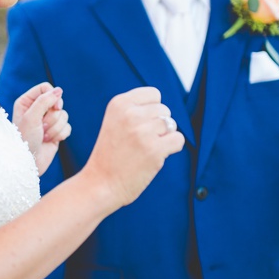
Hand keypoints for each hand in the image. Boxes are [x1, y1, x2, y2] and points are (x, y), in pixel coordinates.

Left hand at [13, 82, 69, 174]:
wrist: (28, 162)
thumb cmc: (24, 140)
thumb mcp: (31, 117)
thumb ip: (44, 101)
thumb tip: (59, 90)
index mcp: (27, 102)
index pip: (46, 88)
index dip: (53, 96)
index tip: (55, 107)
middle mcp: (37, 110)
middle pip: (57, 102)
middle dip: (53, 117)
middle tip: (42, 126)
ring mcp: (47, 121)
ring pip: (64, 115)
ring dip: (55, 128)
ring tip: (44, 136)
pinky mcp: (56, 132)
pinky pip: (68, 127)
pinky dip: (60, 135)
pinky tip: (50, 141)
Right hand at [81, 86, 184, 208]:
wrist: (100, 184)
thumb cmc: (111, 154)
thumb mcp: (115, 121)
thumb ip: (137, 110)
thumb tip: (165, 110)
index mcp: (119, 103)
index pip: (154, 94)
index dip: (152, 110)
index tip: (138, 125)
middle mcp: (130, 114)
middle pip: (164, 110)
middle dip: (158, 125)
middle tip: (139, 142)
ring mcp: (143, 132)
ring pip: (172, 125)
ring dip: (163, 138)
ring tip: (144, 149)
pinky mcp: (155, 149)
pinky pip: (178, 140)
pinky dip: (172, 148)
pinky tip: (155, 156)